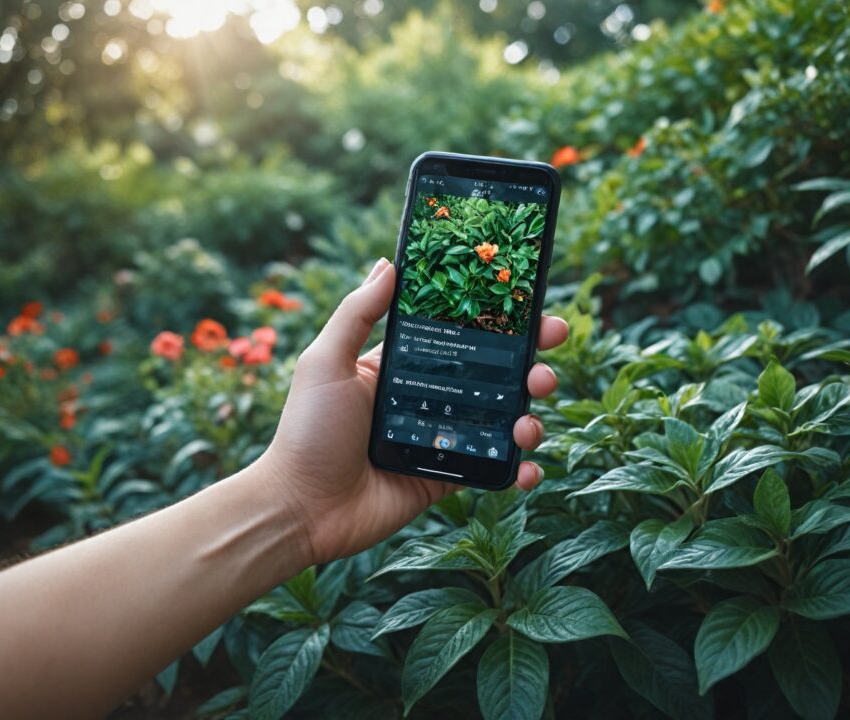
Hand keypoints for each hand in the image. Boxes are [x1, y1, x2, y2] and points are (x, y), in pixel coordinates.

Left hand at [259, 258, 567, 565]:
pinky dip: (520, 470)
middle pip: (494, 374)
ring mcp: (441, 439)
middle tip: (547, 357)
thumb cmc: (307, 431)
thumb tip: (388, 262)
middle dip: (530, 363)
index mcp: (403, 366)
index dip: (497, 320)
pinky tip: (528, 469)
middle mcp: (428, 398)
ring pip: (503, 421)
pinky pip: (495, 470)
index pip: (460, 334)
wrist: (302, 509)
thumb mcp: (326, 363)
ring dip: (530, 417)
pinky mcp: (447, 478)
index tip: (531, 305)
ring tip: (529, 422)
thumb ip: (356, 313)